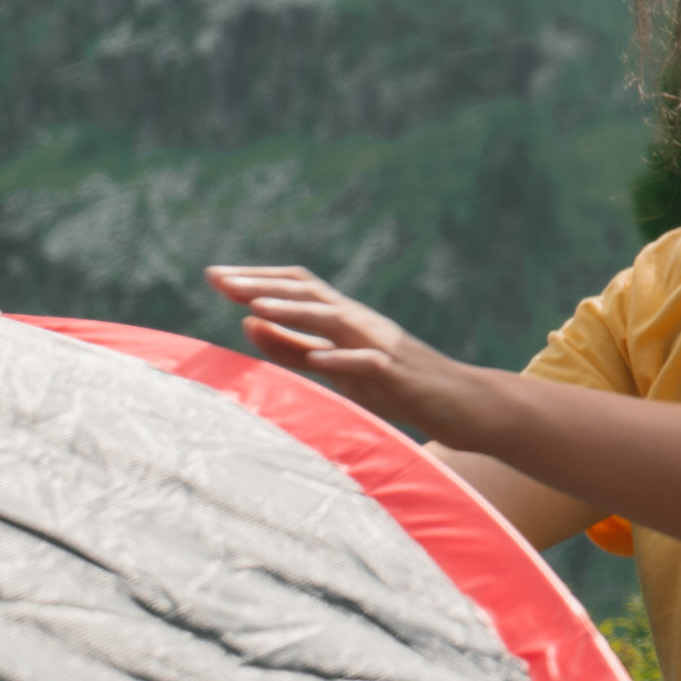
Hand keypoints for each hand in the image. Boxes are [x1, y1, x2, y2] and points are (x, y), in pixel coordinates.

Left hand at [206, 264, 491, 442]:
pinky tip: (318, 360)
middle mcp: (361, 324)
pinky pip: (370, 364)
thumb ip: (295, 347)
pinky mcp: (401, 377)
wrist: (466, 405)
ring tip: (255, 306)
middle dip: (261, 285)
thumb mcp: (338, 367)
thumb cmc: (400, 388)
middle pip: (308, 294)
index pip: (297, 287)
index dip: (256, 278)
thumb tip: (246, 322)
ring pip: (335, 320)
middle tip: (217, 279)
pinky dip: (343, 360)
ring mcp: (383, 347)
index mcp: (345, 321)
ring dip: (294, 313)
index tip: (215, 276)